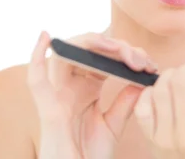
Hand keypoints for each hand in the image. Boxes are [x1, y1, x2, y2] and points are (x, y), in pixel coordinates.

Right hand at [27, 30, 156, 158]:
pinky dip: (35, 56)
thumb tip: (142, 80)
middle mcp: (68, 87)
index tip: (149, 64)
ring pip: (65, 53)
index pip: (101, 56)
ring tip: (117, 48)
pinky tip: (46, 37)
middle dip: (115, 47)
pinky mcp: (48, 111)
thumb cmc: (89, 157)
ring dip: (92, 44)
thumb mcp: (113, 126)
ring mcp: (57, 97)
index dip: (125, 53)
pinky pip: (35, 80)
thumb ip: (125, 102)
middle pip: (85, 50)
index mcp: (84, 88)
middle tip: (140, 60)